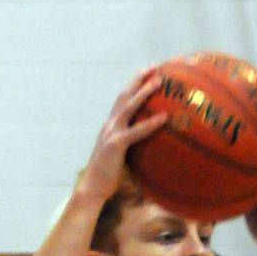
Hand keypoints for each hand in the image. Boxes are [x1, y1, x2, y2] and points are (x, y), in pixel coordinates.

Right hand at [77, 68, 166, 201]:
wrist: (92, 189)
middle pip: (124, 95)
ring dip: (144, 92)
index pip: (123, 100)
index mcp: (110, 126)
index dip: (134, 85)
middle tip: (155, 66)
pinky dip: (150, 123)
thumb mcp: (121, 157)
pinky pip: (136, 131)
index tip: (148, 73)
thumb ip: (131, 146)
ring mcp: (111, 133)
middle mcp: (109, 124)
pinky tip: (164, 117)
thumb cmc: (108, 177)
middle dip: (139, 79)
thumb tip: (150, 147)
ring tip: (160, 81)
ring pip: (129, 106)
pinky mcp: (115, 145)